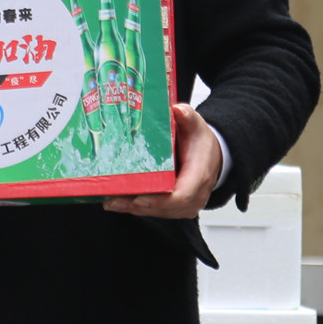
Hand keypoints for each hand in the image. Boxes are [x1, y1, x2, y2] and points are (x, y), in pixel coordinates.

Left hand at [105, 103, 219, 218]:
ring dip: (134, 210)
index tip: (139, 199)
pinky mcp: (176, 208)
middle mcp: (195, 195)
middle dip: (138, 206)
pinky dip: (138, 209)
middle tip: (114, 200)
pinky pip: (158, 212)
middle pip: (166, 208)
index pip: (182, 196)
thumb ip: (188, 116)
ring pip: (160, 213)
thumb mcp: (196, 125)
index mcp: (199, 175)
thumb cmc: (201, 142)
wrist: (211, 156)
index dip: (160, 201)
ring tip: (111, 202)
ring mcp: (186, 205)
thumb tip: (177, 110)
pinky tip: (119, 203)